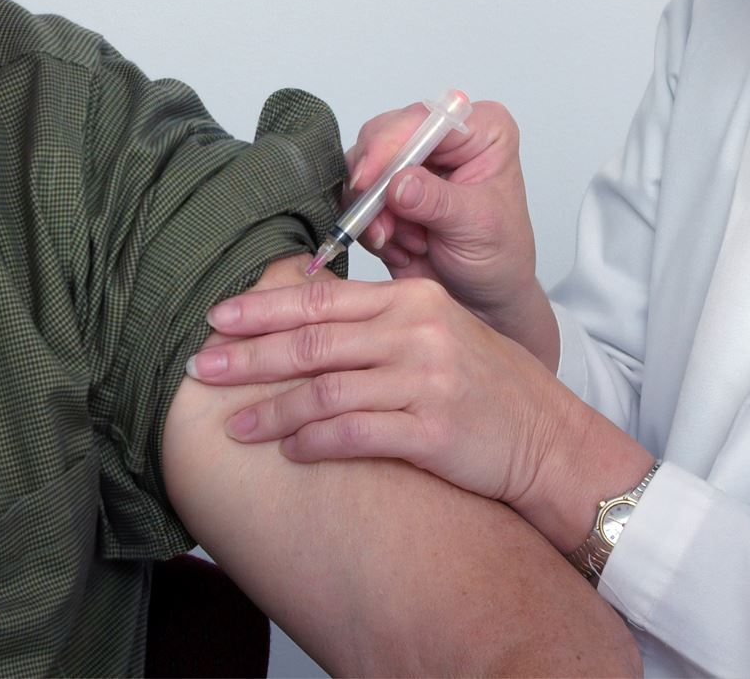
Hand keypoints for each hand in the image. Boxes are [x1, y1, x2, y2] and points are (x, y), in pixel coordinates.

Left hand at [188, 277, 576, 510]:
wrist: (547, 437)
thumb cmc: (487, 386)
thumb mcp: (437, 331)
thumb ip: (379, 320)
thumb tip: (304, 313)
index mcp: (412, 299)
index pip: (322, 297)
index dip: (264, 308)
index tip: (217, 318)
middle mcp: (417, 332)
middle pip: (313, 340)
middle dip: (249, 356)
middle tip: (202, 367)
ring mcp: (425, 380)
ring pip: (325, 390)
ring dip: (272, 410)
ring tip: (236, 426)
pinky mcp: (433, 430)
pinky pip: (356, 434)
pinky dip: (314, 443)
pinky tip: (289, 452)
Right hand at [347, 100, 555, 363]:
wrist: (483, 299)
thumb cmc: (499, 257)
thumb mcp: (477, 227)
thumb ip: (437, 202)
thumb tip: (399, 183)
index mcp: (480, 130)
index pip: (425, 118)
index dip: (391, 144)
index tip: (370, 179)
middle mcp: (441, 138)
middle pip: (383, 135)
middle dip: (376, 184)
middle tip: (382, 224)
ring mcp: (410, 163)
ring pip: (362, 166)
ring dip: (373, 212)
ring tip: (403, 242)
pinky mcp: (384, 189)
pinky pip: (354, 197)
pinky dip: (368, 227)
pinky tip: (399, 247)